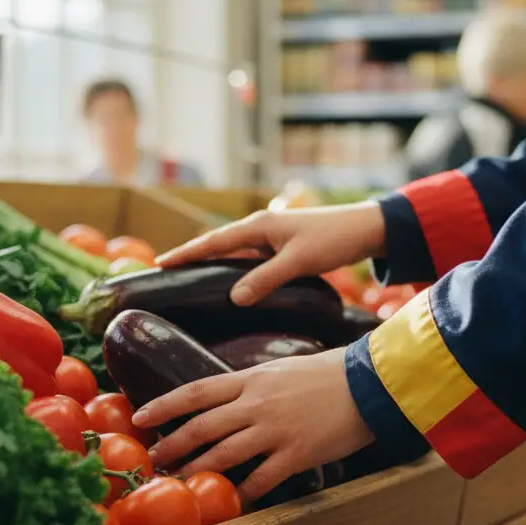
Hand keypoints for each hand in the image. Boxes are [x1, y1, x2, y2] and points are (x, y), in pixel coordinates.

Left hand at [131, 348, 374, 501]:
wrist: (369, 382)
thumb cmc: (327, 372)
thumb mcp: (281, 369)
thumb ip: (252, 384)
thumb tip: (227, 398)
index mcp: (251, 378)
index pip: (197, 391)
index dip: (164, 405)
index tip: (140, 417)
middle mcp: (257, 403)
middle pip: (202, 426)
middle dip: (172, 445)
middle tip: (152, 459)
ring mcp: (276, 429)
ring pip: (224, 454)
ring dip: (197, 470)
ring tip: (178, 481)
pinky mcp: (297, 453)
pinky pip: (260, 479)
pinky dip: (242, 492)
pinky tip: (230, 501)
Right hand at [156, 202, 385, 305]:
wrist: (367, 229)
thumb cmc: (334, 239)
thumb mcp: (299, 261)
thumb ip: (266, 278)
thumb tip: (234, 297)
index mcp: (258, 226)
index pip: (212, 242)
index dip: (185, 253)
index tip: (159, 263)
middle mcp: (260, 228)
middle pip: (216, 244)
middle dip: (190, 256)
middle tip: (163, 271)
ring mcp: (271, 237)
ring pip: (232, 251)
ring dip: (211, 262)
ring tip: (187, 278)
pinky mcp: (282, 247)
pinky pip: (248, 258)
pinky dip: (233, 268)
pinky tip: (230, 283)